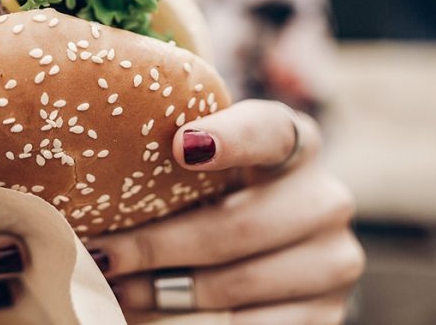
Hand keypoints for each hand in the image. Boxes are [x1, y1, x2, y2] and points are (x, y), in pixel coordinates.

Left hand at [86, 100, 362, 323]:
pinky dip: (192, 324)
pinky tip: (153, 317)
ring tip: (116, 289)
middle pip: (238, 226)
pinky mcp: (327, 313)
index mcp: (296, 142)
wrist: (277, 247)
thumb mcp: (207, 160)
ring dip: (166, 293)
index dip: (230, 138)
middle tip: (104, 255)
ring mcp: (334, 261)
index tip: (181, 146)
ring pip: (237, 285)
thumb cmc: (219, 190)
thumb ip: (177, 149)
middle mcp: (326, 199)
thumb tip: (102, 153)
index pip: (269, 130)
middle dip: (160, 246)